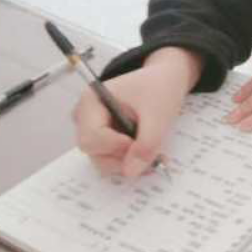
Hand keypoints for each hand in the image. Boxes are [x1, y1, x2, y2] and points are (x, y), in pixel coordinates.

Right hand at [72, 46, 202, 177]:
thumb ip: (146, 144)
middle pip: (94, 152)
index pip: (92, 138)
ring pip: (103, 160)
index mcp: (91, 102)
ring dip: (128, 162)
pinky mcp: (104, 139)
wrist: (166, 79)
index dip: (116, 147)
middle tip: (150, 153)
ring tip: (152, 153)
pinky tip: (146, 152)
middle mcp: (86, 117)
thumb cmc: (159, 88)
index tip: (140, 143)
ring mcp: (93, 129)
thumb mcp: (158, 114)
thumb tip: (131, 172)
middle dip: (123, 159)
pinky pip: (111, 158)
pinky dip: (129, 160)